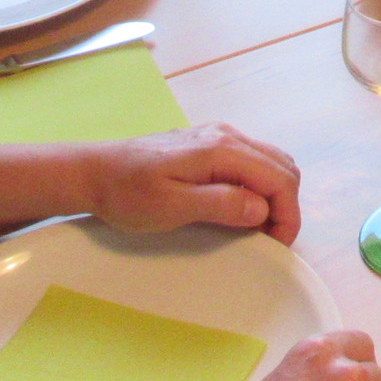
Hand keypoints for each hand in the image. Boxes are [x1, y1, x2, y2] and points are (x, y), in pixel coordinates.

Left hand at [86, 124, 301, 243]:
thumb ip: (220, 204)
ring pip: (270, 161)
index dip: (287, 214)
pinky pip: (252, 161)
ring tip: (257, 227)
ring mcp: (219, 135)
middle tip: (269, 239)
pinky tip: (241, 207)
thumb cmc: (127, 194)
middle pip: (282, 166)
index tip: (276, 245)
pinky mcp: (209, 142)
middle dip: (285, 205)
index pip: (278, 178)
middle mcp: (227, 135)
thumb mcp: (171, 207)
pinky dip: (260, 185)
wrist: (93, 171)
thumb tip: (262, 209)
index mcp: (221, 149)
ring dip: (274, 195)